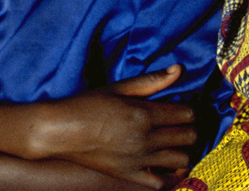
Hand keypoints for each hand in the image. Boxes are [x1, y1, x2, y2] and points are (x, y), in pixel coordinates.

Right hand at [48, 65, 196, 188]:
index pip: (187, 114)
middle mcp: (145, 138)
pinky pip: (161, 183)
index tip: (181, 108)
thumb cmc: (88, 104)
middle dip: (189, 129)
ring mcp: (138, 160)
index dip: (188, 110)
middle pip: (189, 136)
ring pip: (181, 159)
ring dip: (182, 151)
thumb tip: (179, 69)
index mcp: (144, 114)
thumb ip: (151, 81)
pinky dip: (169, 176)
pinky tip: (166, 166)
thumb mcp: (118, 88)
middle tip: (180, 125)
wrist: (60, 131)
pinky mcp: (129, 175)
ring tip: (174, 144)